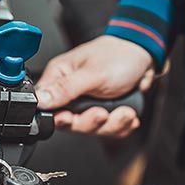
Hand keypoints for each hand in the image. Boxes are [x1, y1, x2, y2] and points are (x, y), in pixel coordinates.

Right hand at [36, 35, 153, 136]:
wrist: (145, 55)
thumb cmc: (118, 55)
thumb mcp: (91, 73)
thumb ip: (65, 89)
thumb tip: (40, 100)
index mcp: (58, 78)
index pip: (46, 107)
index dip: (59, 117)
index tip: (70, 118)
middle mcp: (69, 94)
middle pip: (70, 123)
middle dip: (91, 122)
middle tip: (102, 113)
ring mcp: (86, 105)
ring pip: (91, 129)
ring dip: (112, 124)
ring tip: (125, 112)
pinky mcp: (102, 111)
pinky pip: (107, 129)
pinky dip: (121, 125)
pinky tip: (128, 114)